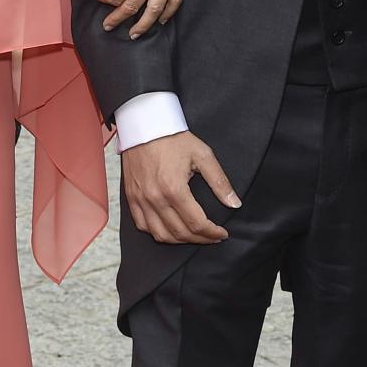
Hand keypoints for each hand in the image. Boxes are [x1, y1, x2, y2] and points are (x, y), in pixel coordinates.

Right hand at [122, 130, 239, 244]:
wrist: (144, 125)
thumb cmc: (172, 138)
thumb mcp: (202, 155)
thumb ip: (220, 182)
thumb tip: (234, 203)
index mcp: (173, 188)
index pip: (196, 223)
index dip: (213, 233)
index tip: (222, 233)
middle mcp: (155, 198)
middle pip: (180, 233)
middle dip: (200, 239)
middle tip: (212, 236)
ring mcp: (140, 199)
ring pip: (160, 234)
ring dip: (180, 240)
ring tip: (194, 235)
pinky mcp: (131, 198)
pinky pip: (142, 225)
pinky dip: (157, 233)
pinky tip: (170, 229)